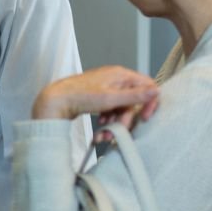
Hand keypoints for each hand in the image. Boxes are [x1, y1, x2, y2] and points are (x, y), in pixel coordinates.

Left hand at [32, 66, 159, 138]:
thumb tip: (156, 91)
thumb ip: (135, 96)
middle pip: (133, 101)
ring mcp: (107, 87)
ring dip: (116, 123)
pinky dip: (108, 120)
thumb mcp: (111, 99)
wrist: (55, 101)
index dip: (149, 103)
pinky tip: (100, 128)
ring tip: (104, 135)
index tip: (144, 118)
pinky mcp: (99, 97)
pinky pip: (111, 110)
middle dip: (126, 119)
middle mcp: (115, 79)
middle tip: (118, 131)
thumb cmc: (80, 97)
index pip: (148, 86)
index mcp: (121, 75)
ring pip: (121, 108)